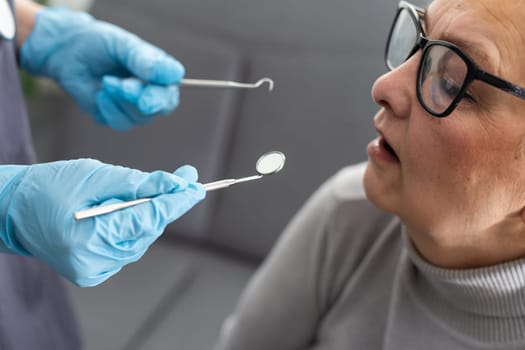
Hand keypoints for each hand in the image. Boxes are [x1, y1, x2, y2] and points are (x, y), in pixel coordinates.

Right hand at [0, 159, 204, 286]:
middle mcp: (94, 262)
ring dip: (147, 215)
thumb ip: (139, 182)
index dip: (176, 202)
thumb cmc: (50, 186)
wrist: (14, 209)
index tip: (198, 187)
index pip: (148, 219)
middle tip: (184, 179)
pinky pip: (127, 247)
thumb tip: (177, 182)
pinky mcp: (94, 272)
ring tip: (138, 193)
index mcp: (90, 237)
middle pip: (148, 230)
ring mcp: (94, 271)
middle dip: (166, 204)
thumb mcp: (96, 176)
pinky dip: (132, 228)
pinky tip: (121, 213)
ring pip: (141, 239)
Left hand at [21, 7, 183, 130]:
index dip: (160, 98)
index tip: (145, 101)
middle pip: (160, 108)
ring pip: (139, 117)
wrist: (68, 54)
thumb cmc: (99, 44)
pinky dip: (108, 109)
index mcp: (160, 74)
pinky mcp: (118, 117)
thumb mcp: (122, 44)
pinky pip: (119, 123)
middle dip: (138, 99)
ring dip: (119, 100)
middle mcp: (153, 92)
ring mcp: (136, 108)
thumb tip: (174, 74)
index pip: (171, 92)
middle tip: (121, 86)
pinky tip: (100, 94)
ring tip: (106, 81)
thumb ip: (145, 59)